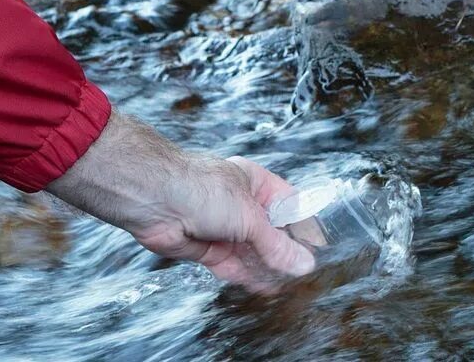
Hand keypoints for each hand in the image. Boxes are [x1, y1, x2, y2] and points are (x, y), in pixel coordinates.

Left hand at [45, 112, 315, 289]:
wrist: (153, 198)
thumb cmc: (198, 188)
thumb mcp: (248, 216)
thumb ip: (276, 244)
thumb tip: (303, 263)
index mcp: (255, 183)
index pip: (290, 206)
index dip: (305, 227)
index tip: (320, 249)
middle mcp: (240, 204)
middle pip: (271, 233)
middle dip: (287, 253)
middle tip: (307, 274)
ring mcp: (223, 227)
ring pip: (253, 253)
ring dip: (270, 269)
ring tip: (292, 286)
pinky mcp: (208, 248)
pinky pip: (234, 266)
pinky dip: (249, 277)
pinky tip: (267, 289)